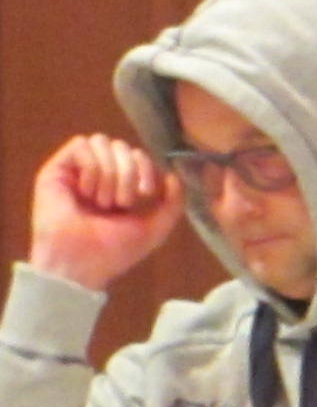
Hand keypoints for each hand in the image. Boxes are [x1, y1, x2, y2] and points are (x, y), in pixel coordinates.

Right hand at [27, 137, 182, 291]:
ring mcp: (75, 172)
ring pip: (101, 142)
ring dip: (109, 173)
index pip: (136, 154)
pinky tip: (86, 192)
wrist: (81, 264)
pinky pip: (80, 145)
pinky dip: (91, 168)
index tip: (146, 193)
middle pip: (120, 146)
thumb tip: (172, 174)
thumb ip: (173, 202)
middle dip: (128, 173)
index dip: (146, 166)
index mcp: (118, 186)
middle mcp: (96, 175)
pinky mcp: (55, 171)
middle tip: (121, 203)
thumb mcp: (155, 228)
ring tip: (102, 201)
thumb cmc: (114, 251)